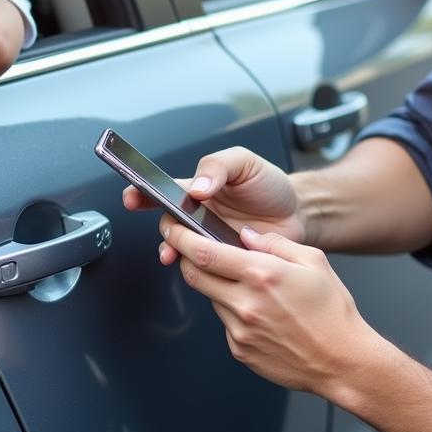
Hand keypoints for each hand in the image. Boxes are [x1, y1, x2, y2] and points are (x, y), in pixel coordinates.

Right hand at [123, 146, 302, 264]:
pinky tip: (207, 266)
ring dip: (177, 252)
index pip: (162, 190)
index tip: (132, 197)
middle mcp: (198, 216)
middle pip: (168, 224)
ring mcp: (210, 240)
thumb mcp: (245, 162)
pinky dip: (199, 269)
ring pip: (182, 249)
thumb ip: (218, 166)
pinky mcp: (224, 261)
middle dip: (164, 229)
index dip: (142, 193)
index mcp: (198, 189)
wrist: (299, 214)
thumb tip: (198, 187)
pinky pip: (204, 268)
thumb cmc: (270, 185)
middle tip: (172, 230)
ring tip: (179, 253)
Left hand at [159, 220, 378, 395]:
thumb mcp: (313, 261)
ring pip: (211, 298)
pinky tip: (259, 313)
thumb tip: (245, 234)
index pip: (204, 252)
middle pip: (194, 275)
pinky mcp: (239, 350)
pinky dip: (233, 311)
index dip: (181, 237)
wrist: (343, 362)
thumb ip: (274, 243)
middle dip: (185, 257)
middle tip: (188, 247)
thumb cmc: (333, 313)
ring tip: (246, 285)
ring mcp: (239, 330)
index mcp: (261, 275)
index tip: (173, 227)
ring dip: (217, 285)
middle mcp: (245, 303)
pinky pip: (225, 322)